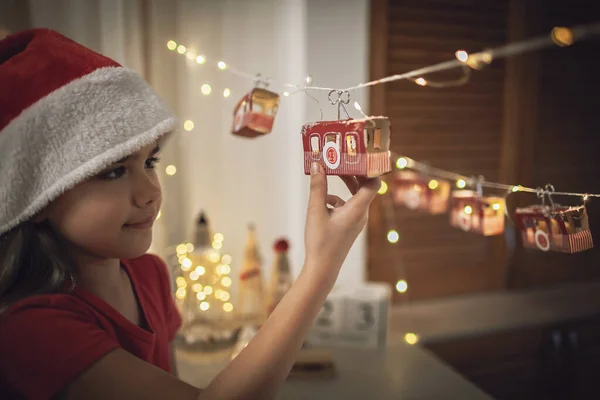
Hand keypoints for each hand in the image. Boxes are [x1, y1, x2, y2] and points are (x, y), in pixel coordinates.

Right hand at [303, 162, 380, 286]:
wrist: (322, 269)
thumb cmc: (321, 242)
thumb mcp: (316, 211)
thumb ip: (318, 187)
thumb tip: (319, 165)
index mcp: (358, 209)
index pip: (373, 183)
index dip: (369, 169)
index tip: (360, 156)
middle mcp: (361, 214)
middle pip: (363, 187)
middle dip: (352, 173)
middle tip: (340, 159)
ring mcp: (355, 221)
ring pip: (353, 197)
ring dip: (342, 186)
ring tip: (328, 175)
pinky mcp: (348, 227)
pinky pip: (346, 207)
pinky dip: (336, 201)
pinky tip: (321, 202)